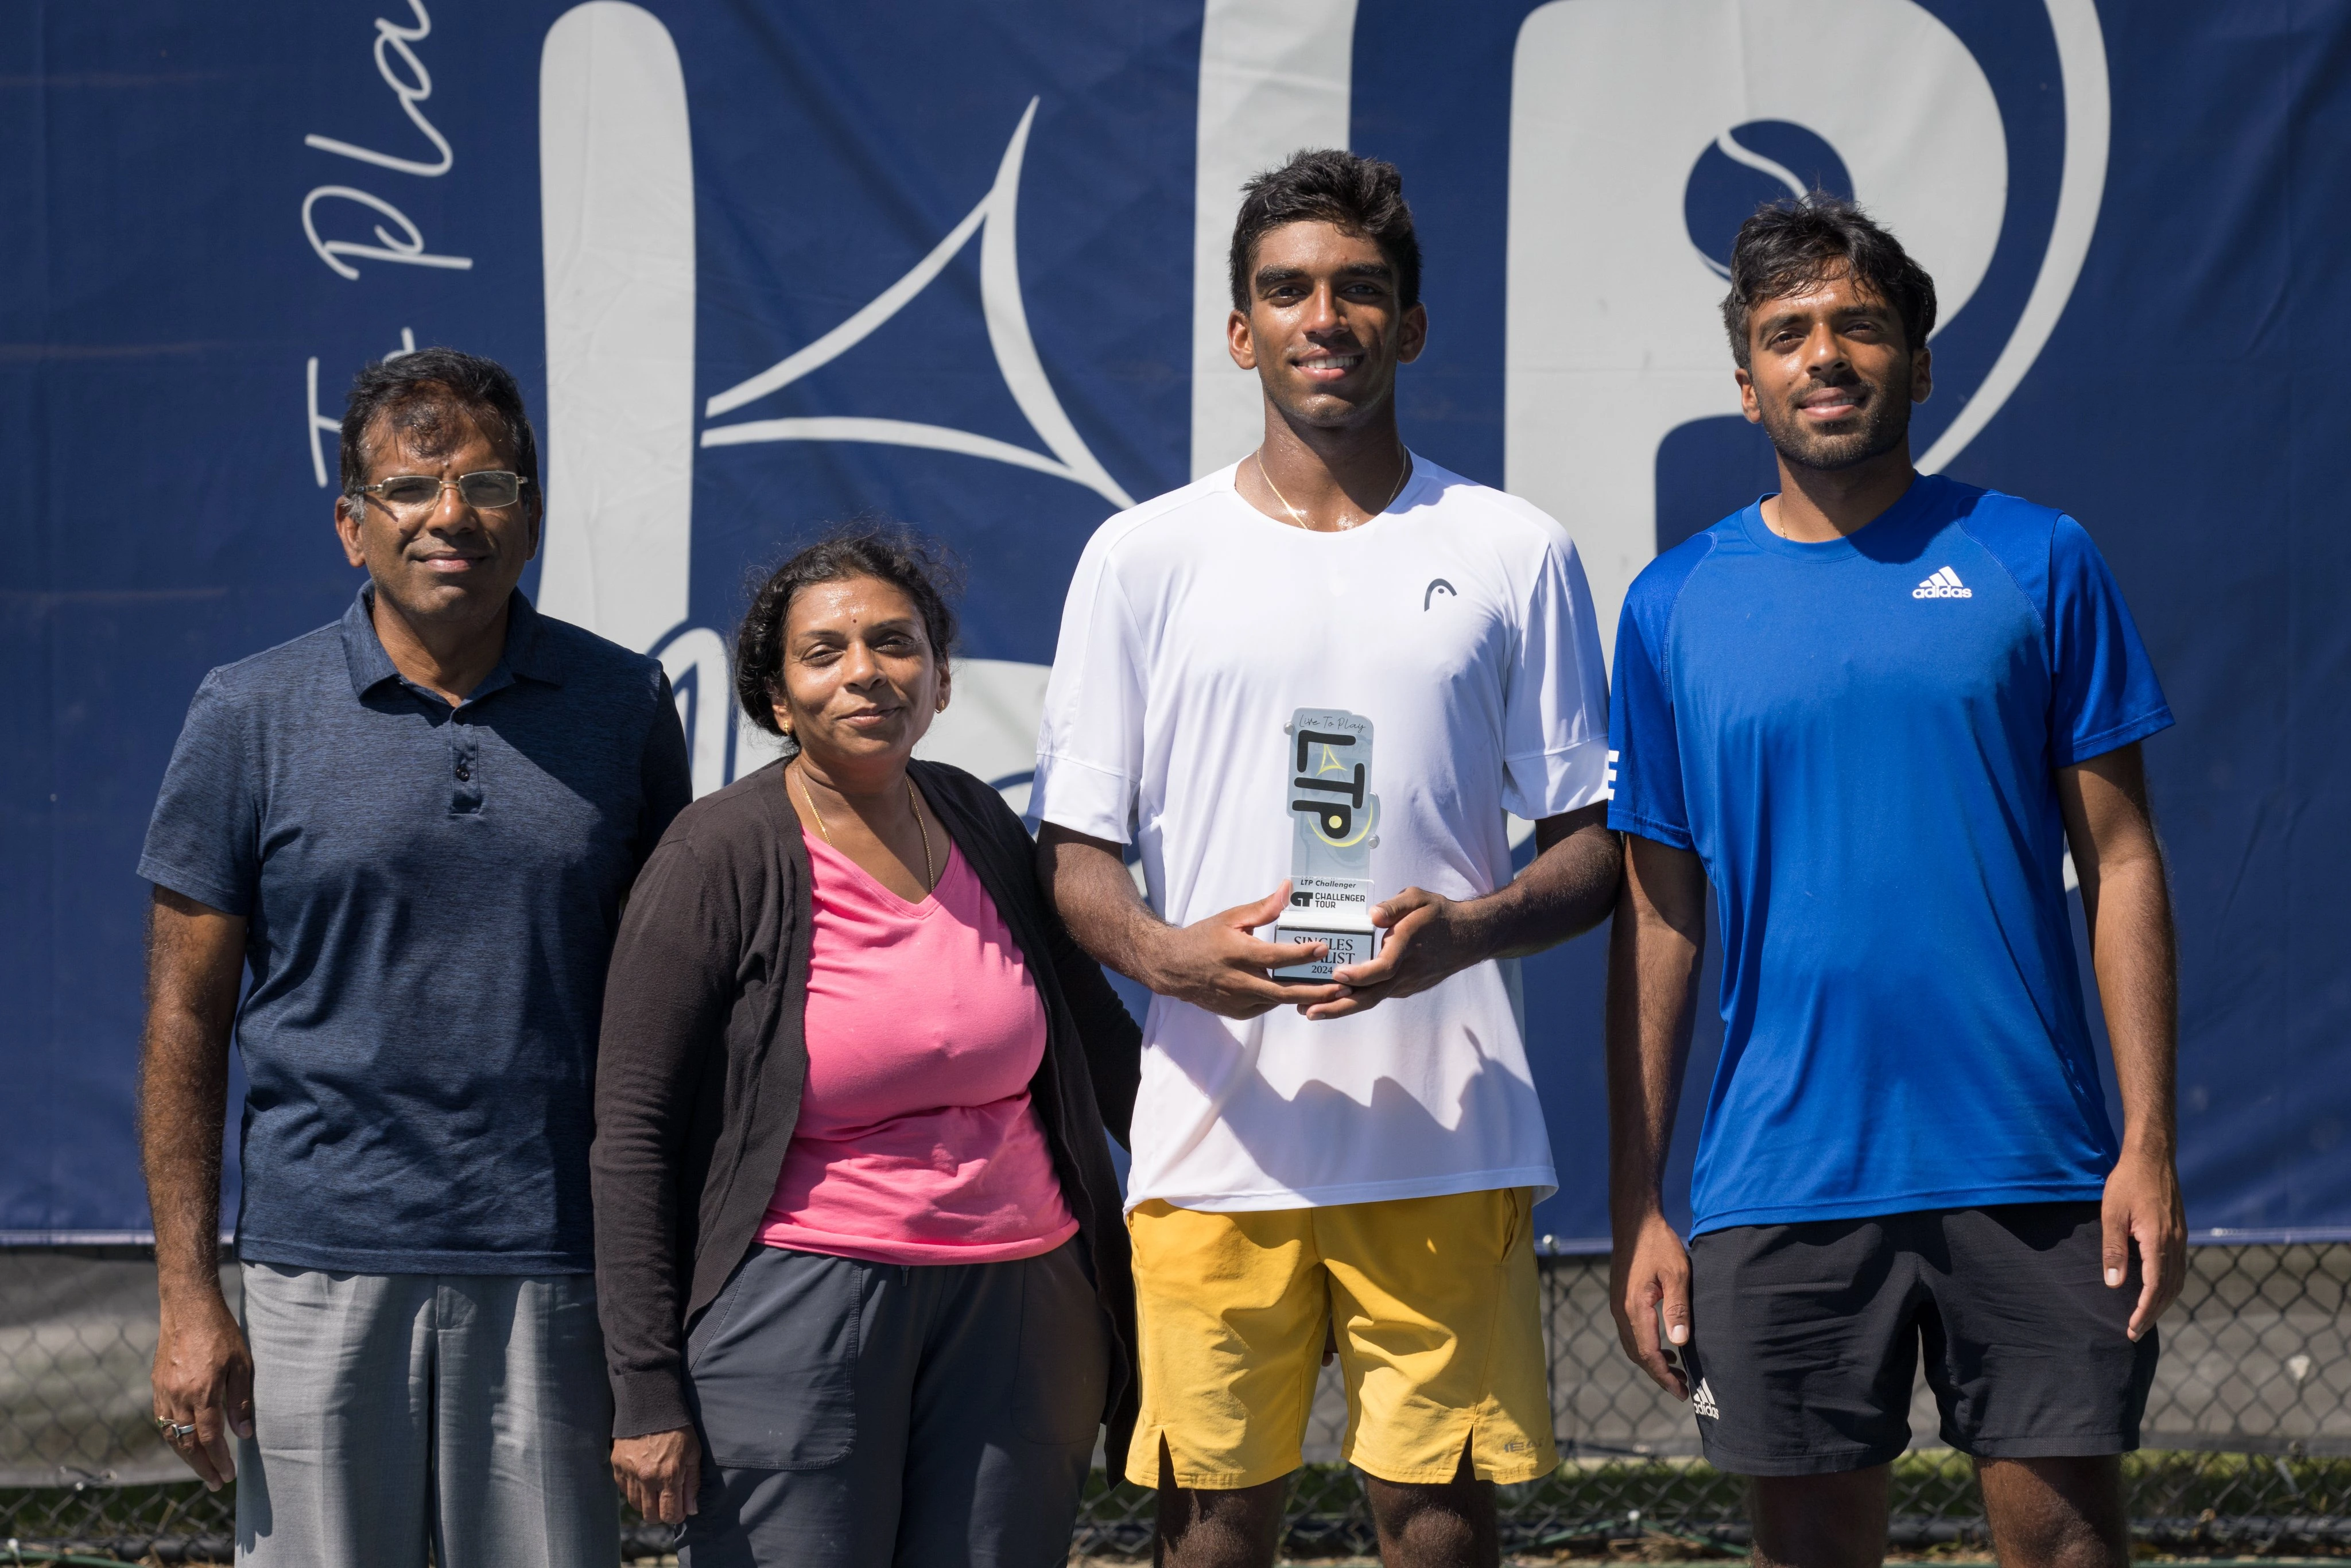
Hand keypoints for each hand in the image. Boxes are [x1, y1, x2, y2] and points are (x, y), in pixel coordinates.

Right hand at [151, 1286, 252, 1490]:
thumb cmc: (222, 1333)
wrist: (188, 1308)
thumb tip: (244, 1434)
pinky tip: (183, 1443)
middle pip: (187, 1443)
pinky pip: (162, 1421)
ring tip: (201, 1469)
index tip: (227, 1476)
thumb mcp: (242, 1364)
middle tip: (214, 1483)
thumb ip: (241, 1400)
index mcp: (203, 1392)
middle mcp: (179, 1397)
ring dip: (185, 1456)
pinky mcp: (157, 1385)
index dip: (219, 1461)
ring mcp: (164, 1392)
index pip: (210, 1438)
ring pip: (171, 1435)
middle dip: (201, 1467)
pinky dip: (172, 1437)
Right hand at [613, 1426, 701, 1524]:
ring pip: (636, 1505)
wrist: (650, 1406)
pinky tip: (642, 1479)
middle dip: (661, 1513)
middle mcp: (647, 1478)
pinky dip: (633, 1490)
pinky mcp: (617, 1466)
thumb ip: (692, 1483)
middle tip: (667, 1502)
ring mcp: (629, 1473)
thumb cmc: (678, 1429)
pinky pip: (624, 1490)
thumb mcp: (694, 1453)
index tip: (680, 1509)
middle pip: (650, 1515)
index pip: (670, 1514)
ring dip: (647, 1502)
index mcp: (669, 1475)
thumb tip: (691, 1509)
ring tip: (655, 1489)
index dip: (677, 1515)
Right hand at [1144, 883, 1344, 1019]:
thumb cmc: (1204, 938)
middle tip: (1344, 986)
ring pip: (1279, 1002)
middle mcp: (1239, 981)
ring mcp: (1238, 1001)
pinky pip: (1267, 1006)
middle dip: (1317, 991)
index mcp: (1237, 953)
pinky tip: (1302, 992)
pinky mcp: (1238, 1012)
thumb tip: (1288, 889)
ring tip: (1333, 991)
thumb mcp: (1231, 918)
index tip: (1324, 948)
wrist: (1173, 968)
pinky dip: (1283, 999)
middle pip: (1284, 991)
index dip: (1301, 954)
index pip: (1275, 957)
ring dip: (1305, 998)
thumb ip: (1263, 907)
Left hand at [1306, 888, 1486, 1020]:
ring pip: (1371, 999)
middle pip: (1370, 996)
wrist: (1468, 938)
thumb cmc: (1439, 915)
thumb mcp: (1419, 899)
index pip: (1383, 968)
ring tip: (1310, 1011)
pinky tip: (1332, 999)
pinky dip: (1355, 1000)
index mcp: (1407, 947)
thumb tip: (1373, 915)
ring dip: (1341, 1007)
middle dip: (1338, 1006)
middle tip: (1309, 1011)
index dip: (1361, 975)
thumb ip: (1396, 905)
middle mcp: (1405, 972)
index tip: (1338, 975)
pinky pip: (1377, 995)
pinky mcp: (1404, 987)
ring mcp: (1405, 984)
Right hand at [1610, 1210, 1691, 1398]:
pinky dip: (1646, 1346)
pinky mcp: (1620, 1299)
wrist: (1635, 1222)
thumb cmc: (1659, 1245)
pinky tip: (1665, 1345)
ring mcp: (1618, 1305)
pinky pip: (1631, 1332)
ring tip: (1676, 1371)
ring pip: (1633, 1345)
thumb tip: (1679, 1343)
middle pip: (1637, 1355)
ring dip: (1652, 1361)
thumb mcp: (1677, 1274)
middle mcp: (1622, 1311)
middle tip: (1682, 1389)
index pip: (1648, 1353)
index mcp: (1635, 1308)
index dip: (1664, 1376)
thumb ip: (1677, 1309)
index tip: (1682, 1392)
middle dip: (1659, 1374)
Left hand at [2102, 1143, 2185, 1340]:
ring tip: (2145, 1317)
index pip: (2154, 1288)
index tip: (2130, 1330)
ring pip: (2177, 1281)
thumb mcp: (2112, 1214)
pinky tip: (2156, 1290)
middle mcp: (2175, 1244)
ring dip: (2162, 1302)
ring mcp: (2180, 1238)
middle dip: (2152, 1313)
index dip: (2143, 1311)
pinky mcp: (2178, 1232)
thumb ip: (2113, 1250)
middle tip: (2135, 1332)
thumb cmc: (2127, 1182)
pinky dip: (2168, 1286)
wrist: (2152, 1156)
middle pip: (2169, 1290)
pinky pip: (2178, 1268)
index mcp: (2158, 1242)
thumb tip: (2115, 1285)